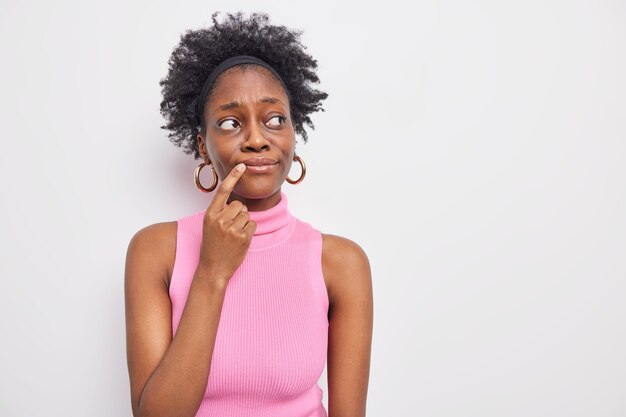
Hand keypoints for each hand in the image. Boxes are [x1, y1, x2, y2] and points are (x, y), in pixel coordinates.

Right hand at [197, 163, 255, 283]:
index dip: (233, 177)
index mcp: (210, 214)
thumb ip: (220, 212)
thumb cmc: (212, 245)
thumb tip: (237, 202)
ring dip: (244, 222)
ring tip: (233, 235)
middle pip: (240, 204)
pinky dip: (249, 230)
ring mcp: (232, 228)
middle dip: (239, 213)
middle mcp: (220, 220)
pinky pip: (252, 224)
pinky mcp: (243, 237)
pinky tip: (240, 240)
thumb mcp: (210, 225)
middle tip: (230, 227)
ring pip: (247, 214)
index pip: (223, 191)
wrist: (213, 268)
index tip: (242, 165)